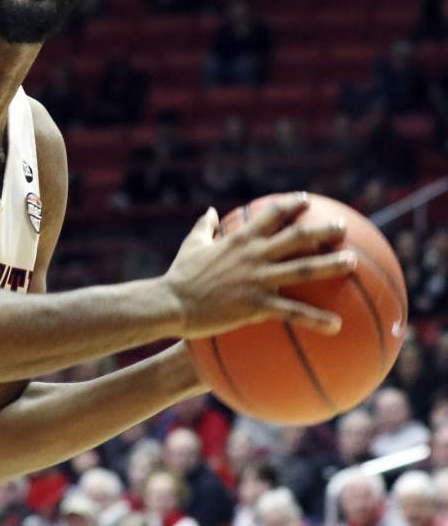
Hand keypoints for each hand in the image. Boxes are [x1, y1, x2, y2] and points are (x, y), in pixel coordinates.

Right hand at [162, 193, 355, 338]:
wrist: (172, 302)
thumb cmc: (180, 274)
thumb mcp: (192, 244)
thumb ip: (204, 227)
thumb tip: (211, 212)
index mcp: (239, 239)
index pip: (271, 215)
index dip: (290, 205)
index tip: (305, 200)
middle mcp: (253, 255)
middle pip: (296, 237)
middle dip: (322, 230)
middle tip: (342, 226)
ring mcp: (258, 279)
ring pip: (303, 269)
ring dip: (331, 265)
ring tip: (353, 263)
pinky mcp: (257, 305)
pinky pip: (293, 312)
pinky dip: (316, 318)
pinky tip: (337, 325)